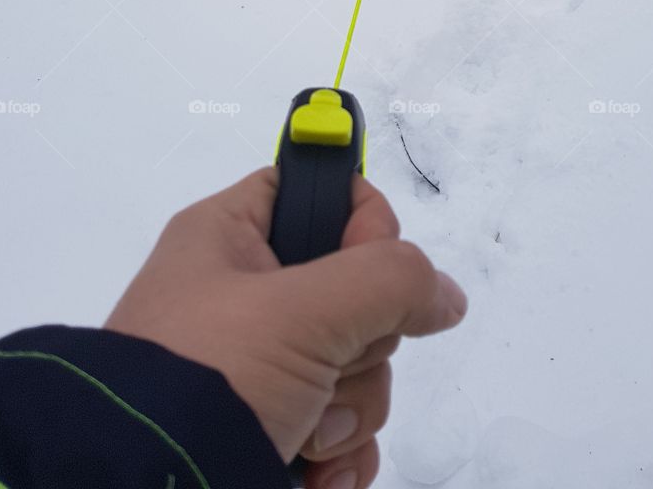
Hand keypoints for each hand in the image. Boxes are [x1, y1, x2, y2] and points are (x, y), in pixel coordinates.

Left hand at [105, 168, 466, 488]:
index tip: (359, 265)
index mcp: (230, 236)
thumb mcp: (302, 310)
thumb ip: (389, 280)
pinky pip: (339, 421)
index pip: (321, 192)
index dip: (360, 224)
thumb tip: (444, 295)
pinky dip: (341, 451)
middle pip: (355, 290)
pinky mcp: (267, 424)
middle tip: (325, 366)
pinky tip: (318, 472)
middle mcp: (244, 293)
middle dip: (361, 344)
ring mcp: (257, 364)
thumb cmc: (207, 375)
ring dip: (350, 408)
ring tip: (306, 435)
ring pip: (355, 363)